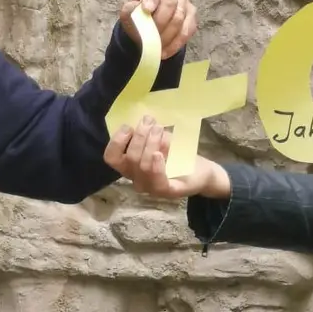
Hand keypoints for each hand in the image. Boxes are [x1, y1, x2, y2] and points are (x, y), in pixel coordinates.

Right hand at [104, 116, 230, 199]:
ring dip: (150, 144)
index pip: (111, 158)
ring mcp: (151, 187)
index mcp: (131, 166)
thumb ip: (148, 134)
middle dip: (140, 136)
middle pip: (129, 158)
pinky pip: (156, 181)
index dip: (116, 141)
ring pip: (142, 165)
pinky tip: (159, 154)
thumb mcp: (160, 140)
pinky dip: (156, 166)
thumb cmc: (177, 155)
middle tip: (152, 123)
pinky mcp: (167, 191)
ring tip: (160, 130)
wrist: (201, 172)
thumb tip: (143, 120)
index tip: (129, 126)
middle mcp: (137, 179)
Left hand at [119, 0, 195, 58]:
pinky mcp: (192, 17)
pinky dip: (175, 44)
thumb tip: (135, 9)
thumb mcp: (128, 12)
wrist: (146, 28)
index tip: (146, 10)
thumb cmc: (137, 15)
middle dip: (160, 21)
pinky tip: (165, 52)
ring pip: (179, 18)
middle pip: (170, 2)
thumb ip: (129, 9)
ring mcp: (184, 2)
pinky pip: (187, 31)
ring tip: (155, 47)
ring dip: (167, 35)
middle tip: (150, 36)